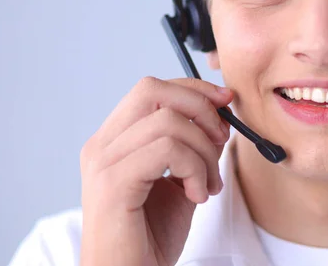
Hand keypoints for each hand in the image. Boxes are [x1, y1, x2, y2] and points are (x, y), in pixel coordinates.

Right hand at [79, 77, 232, 265]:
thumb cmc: (149, 238)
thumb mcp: (180, 183)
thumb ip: (193, 149)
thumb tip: (220, 119)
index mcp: (113, 142)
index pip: (150, 90)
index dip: (192, 90)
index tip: (225, 102)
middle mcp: (102, 145)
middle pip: (152, 90)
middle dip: (199, 107)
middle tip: (221, 140)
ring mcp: (103, 162)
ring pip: (168, 122)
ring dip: (204, 152)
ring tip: (208, 185)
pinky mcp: (113, 182)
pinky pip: (168, 150)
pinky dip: (194, 169)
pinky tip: (196, 195)